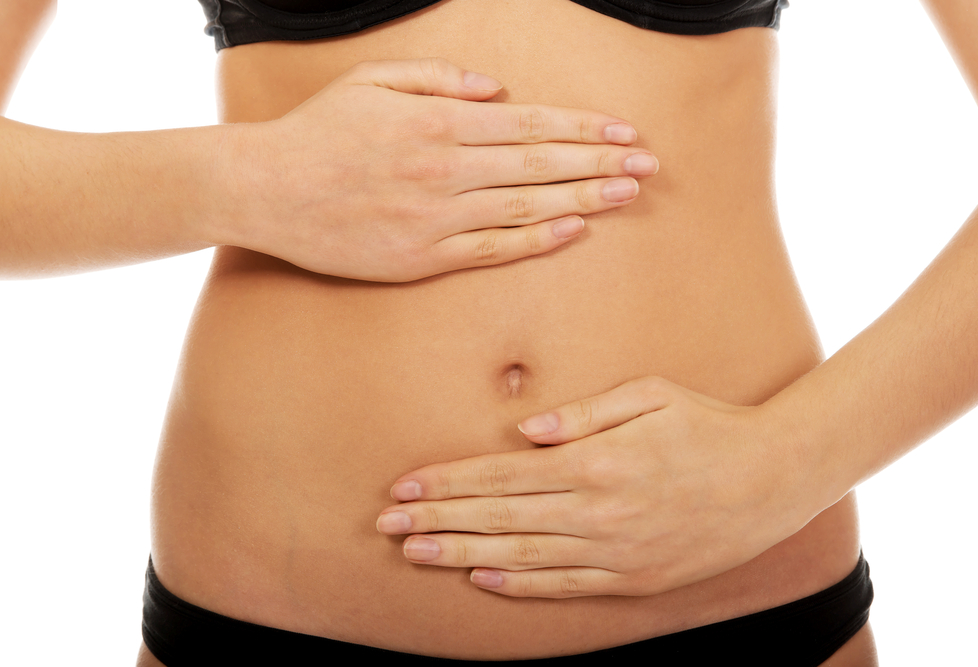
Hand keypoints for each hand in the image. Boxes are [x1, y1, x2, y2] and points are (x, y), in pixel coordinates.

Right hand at [218, 58, 657, 280]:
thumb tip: (495, 90)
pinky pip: (492, 249)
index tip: (623, 132)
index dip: (582, 128)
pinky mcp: (422, 257)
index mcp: (436, 122)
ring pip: (526, 206)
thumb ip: (438, 78)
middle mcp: (445, 169)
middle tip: (648, 166)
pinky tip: (572, 230)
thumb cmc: (317, 132)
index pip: (530, 124)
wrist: (265, 190)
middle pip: (540, 163)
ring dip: (583, 199)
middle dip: (600, 162)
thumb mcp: (371, 81)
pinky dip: (536, 239)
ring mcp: (436, 217)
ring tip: (627, 196)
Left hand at [376, 376, 813, 597]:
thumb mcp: (651, 395)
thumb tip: (526, 431)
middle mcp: (600, 511)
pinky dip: (520, 584)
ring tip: (417, 554)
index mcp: (598, 461)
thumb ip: (585, 413)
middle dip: (438, 520)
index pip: (503, 476)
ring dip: (463, 554)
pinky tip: (482, 579)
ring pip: (522, 555)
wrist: (773, 479)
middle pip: (500, 518)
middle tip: (388, 526)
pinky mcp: (634, 578)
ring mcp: (617, 551)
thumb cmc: (709, 424)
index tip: (405, 485)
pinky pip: (565, 585)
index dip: (449, 482)